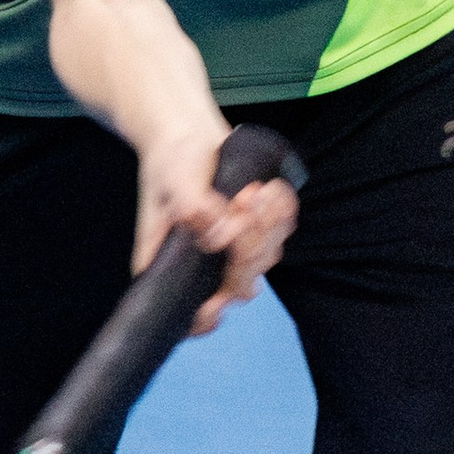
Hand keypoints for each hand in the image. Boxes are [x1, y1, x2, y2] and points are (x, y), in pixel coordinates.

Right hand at [134, 118, 299, 335]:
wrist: (188, 135)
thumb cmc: (171, 161)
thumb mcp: (174, 183)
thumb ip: (193, 210)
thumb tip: (219, 235)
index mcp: (171, 265)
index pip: (188, 315)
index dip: (204, 319)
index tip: (216, 304)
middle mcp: (203, 266)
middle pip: (239, 284)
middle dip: (248, 244)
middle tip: (242, 201)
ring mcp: (231, 252)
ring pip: (264, 259)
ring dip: (266, 223)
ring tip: (253, 190)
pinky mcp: (254, 233)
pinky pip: (280, 235)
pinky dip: (281, 213)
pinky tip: (270, 189)